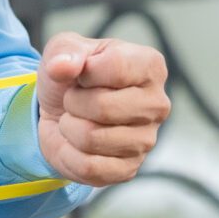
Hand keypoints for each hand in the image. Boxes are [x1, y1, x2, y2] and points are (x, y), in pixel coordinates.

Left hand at [36, 33, 171, 187]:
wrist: (61, 110)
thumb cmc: (72, 75)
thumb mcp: (64, 49)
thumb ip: (65, 51)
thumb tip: (62, 66)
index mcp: (150, 66)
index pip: (116, 68)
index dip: (85, 72)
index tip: (82, 73)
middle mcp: (157, 104)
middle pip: (104, 108)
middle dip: (73, 102)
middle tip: (74, 98)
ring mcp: (146, 141)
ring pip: (91, 139)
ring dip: (69, 127)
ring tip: (76, 118)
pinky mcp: (129, 169)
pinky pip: (89, 167)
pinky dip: (69, 154)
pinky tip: (75, 142)